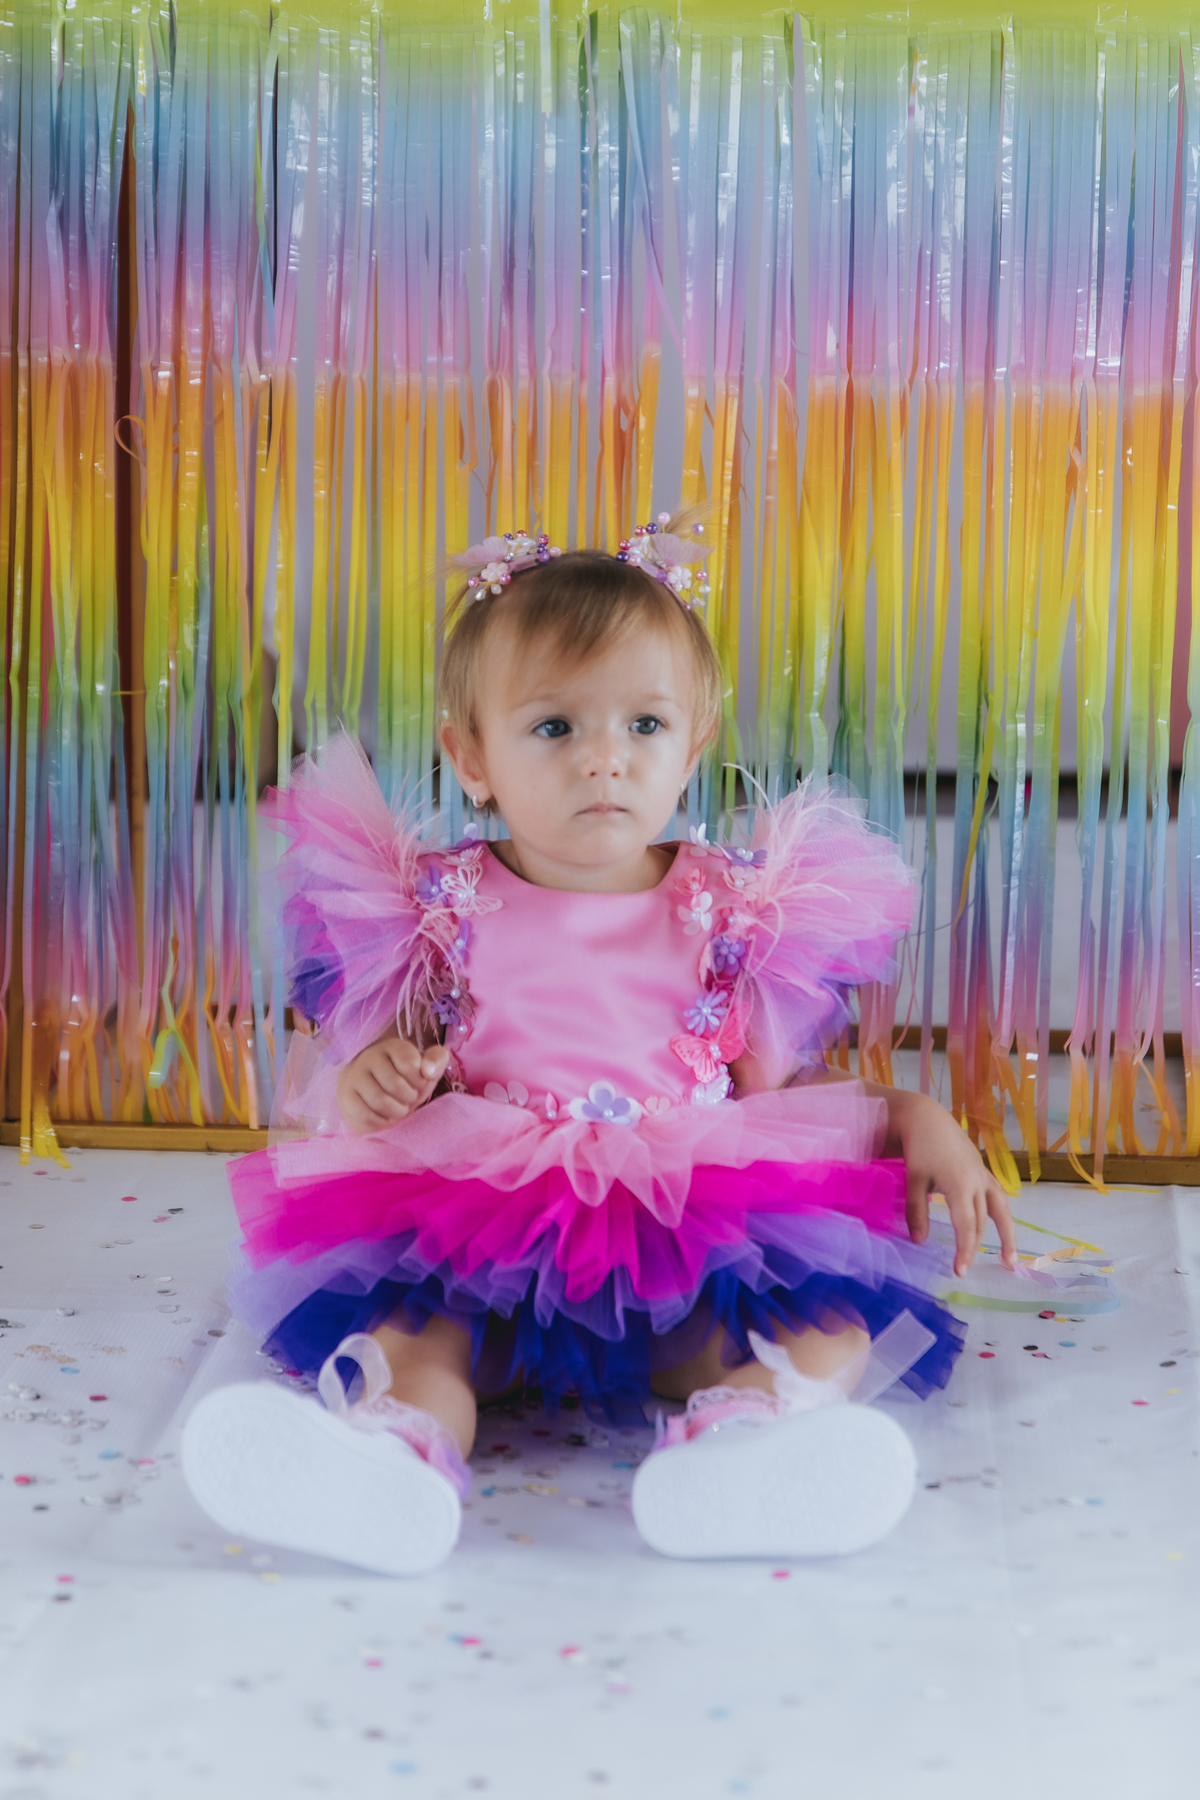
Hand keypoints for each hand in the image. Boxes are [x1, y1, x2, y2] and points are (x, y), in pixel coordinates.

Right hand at [336, 1038, 450, 1134]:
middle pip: (394, 1084)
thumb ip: (436, 1060)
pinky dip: (381, 1121)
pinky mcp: (346, 1097)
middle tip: (408, 1098)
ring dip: (397, 1111)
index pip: (410, 1064)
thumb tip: (428, 1071)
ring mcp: (354, 1076)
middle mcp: (369, 1056)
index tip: (418, 1082)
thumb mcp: (426, 1068)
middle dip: (408, 1098)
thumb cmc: (406, 1080)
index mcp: (392, 1046)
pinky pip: (366, 1115)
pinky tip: (385, 1116)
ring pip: (380, 1101)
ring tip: (399, 1108)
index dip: (419, 1080)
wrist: (374, 1094)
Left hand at [891, 1090, 1017, 1275]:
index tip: (960, 1271)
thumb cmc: (919, 1149)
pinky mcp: (984, 1172)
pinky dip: (1002, 1216)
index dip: (964, 1250)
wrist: (928, 1120)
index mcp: (960, 1185)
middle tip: (964, 1271)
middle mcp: (978, 1182)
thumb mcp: (914, 1180)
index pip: (966, 1226)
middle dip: (974, 1248)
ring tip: (1009, 1261)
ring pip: (999, 1211)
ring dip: (1006, 1236)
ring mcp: (984, 1176)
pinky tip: (1003, 1231)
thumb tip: (919, 1242)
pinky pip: (999, 1198)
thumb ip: (917, 1211)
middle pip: (981, 1222)